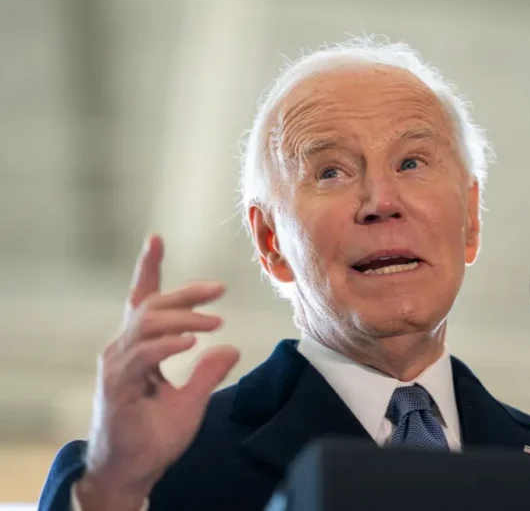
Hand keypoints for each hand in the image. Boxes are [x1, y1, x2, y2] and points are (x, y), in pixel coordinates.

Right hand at [75, 235, 240, 509]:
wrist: (131, 472)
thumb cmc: (155, 436)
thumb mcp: (191, 400)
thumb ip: (208, 372)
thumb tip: (230, 349)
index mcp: (139, 349)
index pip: (143, 301)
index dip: (149, 269)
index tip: (155, 239)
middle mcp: (122, 350)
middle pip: (152, 305)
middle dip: (186, 292)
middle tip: (219, 289)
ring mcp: (117, 367)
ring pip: (147, 324)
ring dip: (184, 319)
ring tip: (215, 323)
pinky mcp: (117, 386)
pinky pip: (143, 355)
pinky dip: (167, 344)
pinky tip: (191, 342)